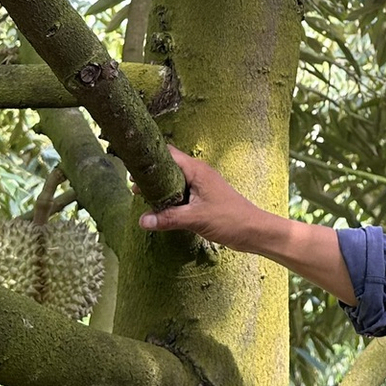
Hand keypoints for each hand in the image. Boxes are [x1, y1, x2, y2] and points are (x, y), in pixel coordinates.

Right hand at [138, 145, 272, 250]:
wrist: (253, 231)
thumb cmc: (230, 219)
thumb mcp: (195, 219)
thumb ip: (168, 218)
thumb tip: (142, 221)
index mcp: (197, 170)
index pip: (168, 154)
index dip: (150, 157)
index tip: (133, 165)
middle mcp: (198, 174)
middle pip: (169, 167)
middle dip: (151, 175)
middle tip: (133, 186)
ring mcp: (201, 185)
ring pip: (174, 180)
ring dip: (160, 188)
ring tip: (141, 197)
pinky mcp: (203, 198)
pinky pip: (181, 192)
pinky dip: (169, 198)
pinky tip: (160, 208)